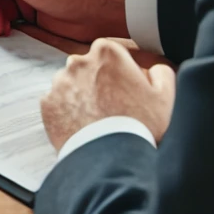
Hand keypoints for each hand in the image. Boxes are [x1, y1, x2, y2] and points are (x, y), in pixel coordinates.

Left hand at [41, 38, 176, 151]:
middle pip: (92, 68)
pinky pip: (59, 104)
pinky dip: (69, 112)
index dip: (124, 71)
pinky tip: (85, 127)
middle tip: (116, 107)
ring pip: (73, 85)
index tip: (129, 87)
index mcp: (107, 53)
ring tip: (100, 120)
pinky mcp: (47, 103)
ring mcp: (60, 82)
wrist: (111, 160)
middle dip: (102, 82)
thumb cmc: (140, 127)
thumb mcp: (166, 96)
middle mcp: (78, 61)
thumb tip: (152, 69)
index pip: (115, 53)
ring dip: (84, 96)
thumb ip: (161, 72)